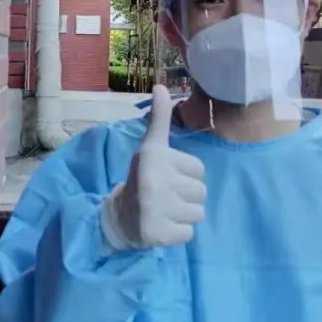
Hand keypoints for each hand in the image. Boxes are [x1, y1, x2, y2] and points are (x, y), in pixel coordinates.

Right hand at [100, 84, 206, 249]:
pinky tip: (163, 225)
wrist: (120, 217)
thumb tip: (161, 87)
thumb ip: (159, 119)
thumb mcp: (151, 147)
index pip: (199, 169)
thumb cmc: (143, 177)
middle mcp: (155, 181)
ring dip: (185, 214)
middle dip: (187, 195)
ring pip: (198, 213)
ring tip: (166, 210)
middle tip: (166, 195)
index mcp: (154, 157)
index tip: (167, 175)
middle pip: (201, 192)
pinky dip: (179, 232)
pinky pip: (190, 234)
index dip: (186, 173)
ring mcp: (156, 209)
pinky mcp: (159, 234)